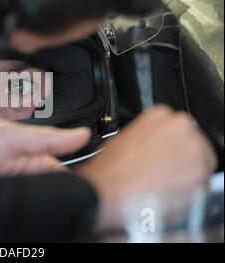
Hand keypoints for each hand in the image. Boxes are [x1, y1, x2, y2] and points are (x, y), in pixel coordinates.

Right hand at [76, 104, 216, 230]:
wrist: (105, 189)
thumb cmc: (109, 169)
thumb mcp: (124, 138)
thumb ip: (148, 136)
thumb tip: (157, 147)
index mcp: (160, 115)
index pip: (178, 127)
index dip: (171, 145)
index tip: (165, 154)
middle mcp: (180, 127)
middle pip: (194, 143)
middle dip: (182, 158)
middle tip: (164, 171)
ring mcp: (193, 149)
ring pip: (201, 163)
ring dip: (186, 174)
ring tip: (163, 184)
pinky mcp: (200, 174)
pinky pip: (202, 184)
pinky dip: (189, 192)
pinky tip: (167, 193)